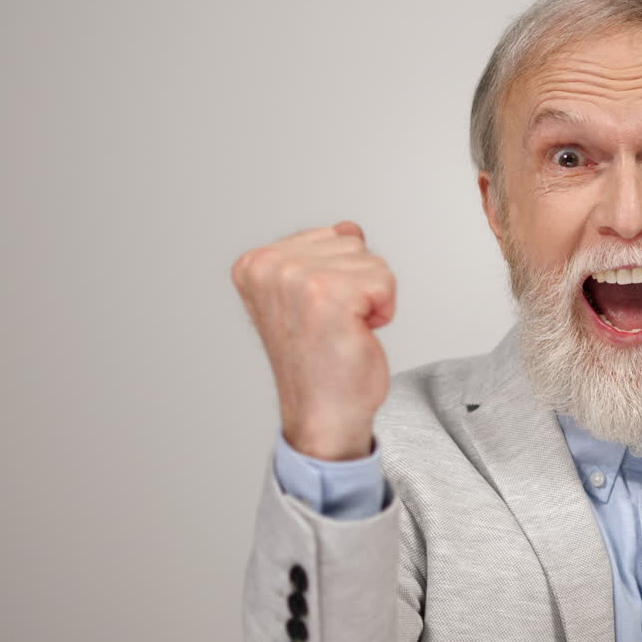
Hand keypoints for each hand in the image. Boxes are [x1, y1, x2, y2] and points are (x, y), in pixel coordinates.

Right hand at [231, 220, 395, 460]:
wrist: (325, 414)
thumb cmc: (321, 361)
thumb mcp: (315, 295)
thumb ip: (326, 257)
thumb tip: (349, 227)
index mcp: (256, 263)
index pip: (330, 235)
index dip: (340, 276)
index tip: (318, 314)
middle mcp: (269, 266)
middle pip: (352, 242)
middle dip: (358, 284)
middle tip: (334, 324)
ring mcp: (295, 278)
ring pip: (371, 260)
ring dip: (371, 298)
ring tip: (344, 329)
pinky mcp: (327, 294)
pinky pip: (385, 280)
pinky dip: (383, 310)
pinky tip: (357, 334)